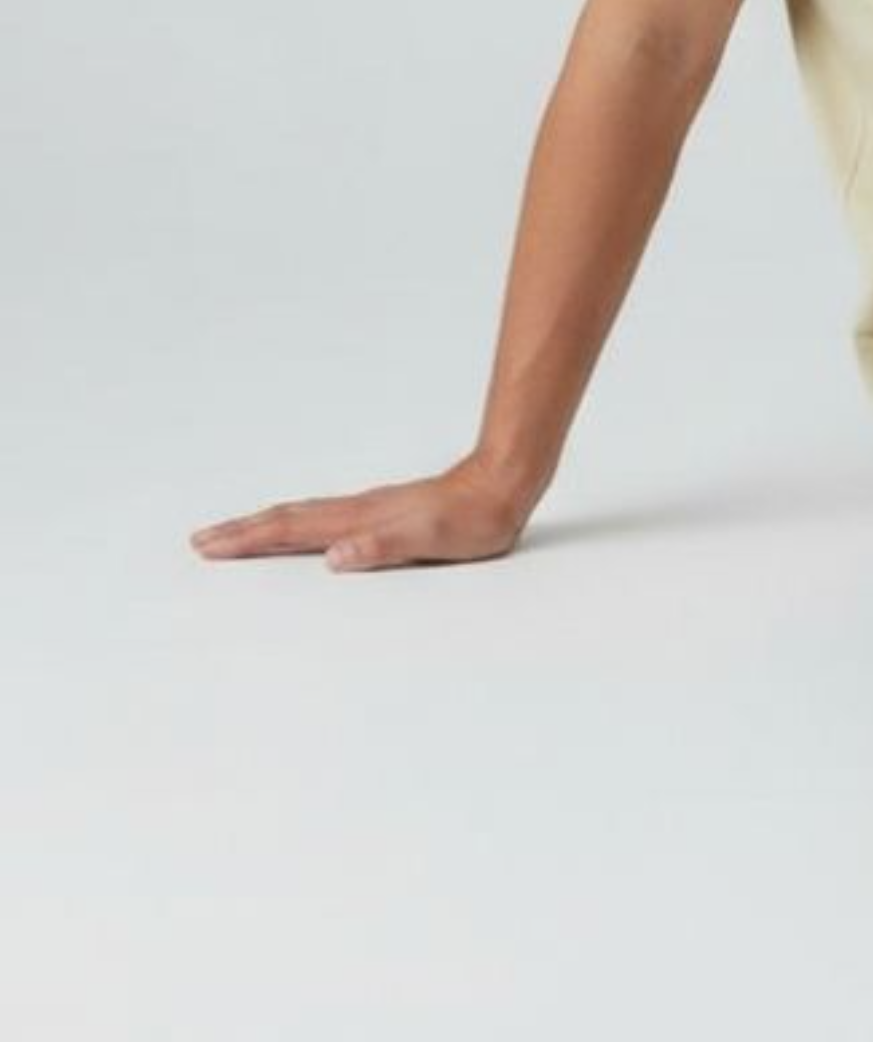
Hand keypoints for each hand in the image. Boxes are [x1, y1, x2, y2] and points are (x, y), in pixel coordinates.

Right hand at [188, 455, 536, 571]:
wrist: (502, 485)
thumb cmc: (471, 519)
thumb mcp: (431, 540)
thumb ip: (383, 546)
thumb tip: (335, 556)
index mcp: (359, 519)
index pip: (292, 529)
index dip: (249, 539)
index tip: (209, 545)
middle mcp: (357, 512)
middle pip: (287, 520)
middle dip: (242, 532)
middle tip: (201, 541)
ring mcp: (368, 510)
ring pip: (303, 517)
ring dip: (264, 527)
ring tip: (234, 536)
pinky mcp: (382, 514)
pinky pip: (325, 520)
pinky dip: (296, 527)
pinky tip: (299, 535)